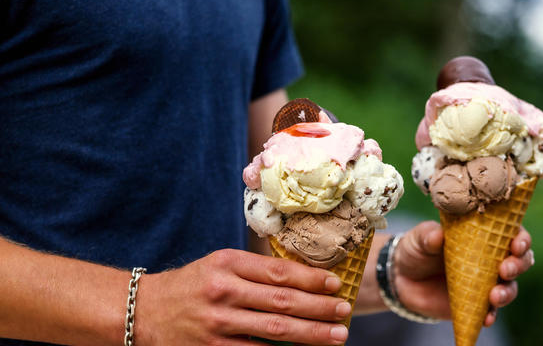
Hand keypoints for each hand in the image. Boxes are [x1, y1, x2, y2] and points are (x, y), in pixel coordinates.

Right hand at [135, 249, 351, 344]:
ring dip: (310, 333)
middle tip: (344, 310)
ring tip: (336, 334)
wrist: (143, 310)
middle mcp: (223, 291)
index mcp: (227, 264)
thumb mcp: (219, 264)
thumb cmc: (191, 284)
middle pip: (281, 301)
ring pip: (273, 329)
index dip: (311, 279)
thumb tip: (302, 278)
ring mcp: (217, 323)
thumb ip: (255, 269)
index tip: (335, 284)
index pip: (278, 272)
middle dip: (318, 307)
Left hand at [392, 221, 533, 325]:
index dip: (520, 237)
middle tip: (506, 269)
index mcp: (482, 235)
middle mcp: (490, 258)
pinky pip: (491, 311)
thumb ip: (428, 236)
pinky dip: (492, 315)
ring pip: (509, 287)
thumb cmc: (416, 249)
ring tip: (495, 296)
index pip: (510, 232)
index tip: (517, 243)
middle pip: (519, 260)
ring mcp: (485, 281)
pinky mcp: (477, 303)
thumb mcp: (418, 238)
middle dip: (518, 264)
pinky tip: (487, 318)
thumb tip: (437, 236)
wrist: (401, 278)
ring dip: (507, 292)